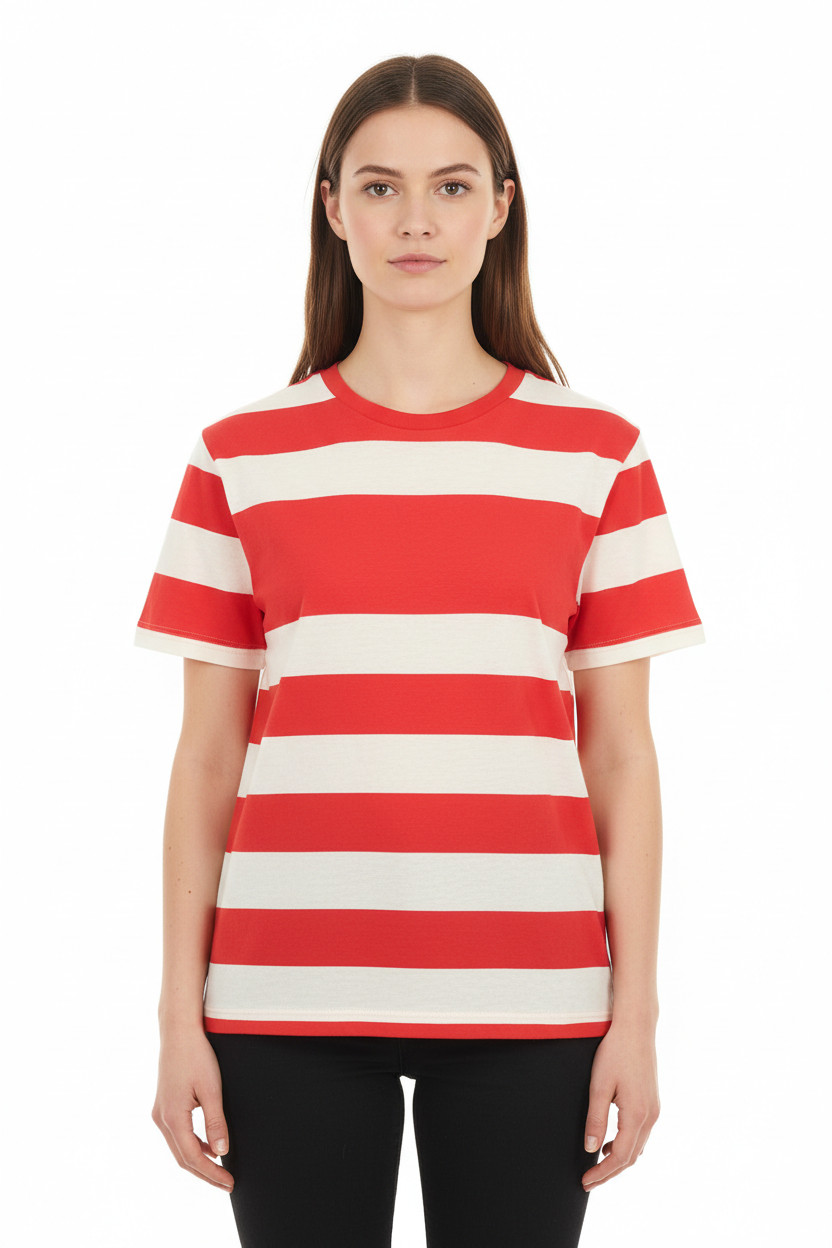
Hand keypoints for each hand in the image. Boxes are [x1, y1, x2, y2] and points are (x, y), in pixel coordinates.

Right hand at [151, 1027, 234, 1191]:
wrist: (178, 1031)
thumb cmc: (196, 1055)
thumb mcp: (211, 1089)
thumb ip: (215, 1122)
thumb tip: (221, 1153)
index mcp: (172, 1117)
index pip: (193, 1157)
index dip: (212, 1173)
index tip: (230, 1182)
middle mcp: (161, 1118)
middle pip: (183, 1158)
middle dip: (205, 1173)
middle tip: (227, 1183)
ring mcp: (160, 1112)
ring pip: (178, 1148)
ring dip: (198, 1161)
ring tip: (220, 1170)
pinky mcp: (163, 1105)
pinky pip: (177, 1134)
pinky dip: (192, 1145)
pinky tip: (209, 1146)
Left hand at [581, 1020, 659, 1190]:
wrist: (636, 1028)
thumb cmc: (615, 1052)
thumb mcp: (599, 1086)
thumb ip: (596, 1119)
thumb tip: (591, 1149)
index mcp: (637, 1115)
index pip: (620, 1158)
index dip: (602, 1173)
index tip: (585, 1182)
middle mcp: (650, 1116)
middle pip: (631, 1158)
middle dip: (609, 1172)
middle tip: (588, 1181)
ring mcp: (654, 1110)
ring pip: (638, 1147)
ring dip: (619, 1160)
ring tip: (596, 1165)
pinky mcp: (653, 1103)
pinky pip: (641, 1134)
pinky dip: (626, 1145)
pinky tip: (610, 1143)